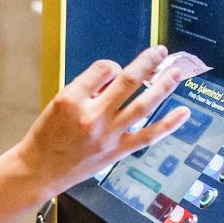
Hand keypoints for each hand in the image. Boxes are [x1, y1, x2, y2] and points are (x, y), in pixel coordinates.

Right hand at [13, 45, 190, 199]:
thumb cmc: (46, 136)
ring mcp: (108, 135)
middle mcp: (93, 115)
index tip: (112, 71)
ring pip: (144, 105)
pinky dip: (169, 123)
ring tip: (176, 73)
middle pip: (128, 81)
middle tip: (161, 52)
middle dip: (148, 63)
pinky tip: (183, 112)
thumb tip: (115, 80)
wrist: (40, 170)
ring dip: (164, 86)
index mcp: (73, 99)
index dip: (111, 66)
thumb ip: (87, 90)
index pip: (103, 69)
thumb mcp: (57, 103)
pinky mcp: (117, 151)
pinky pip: (149, 135)